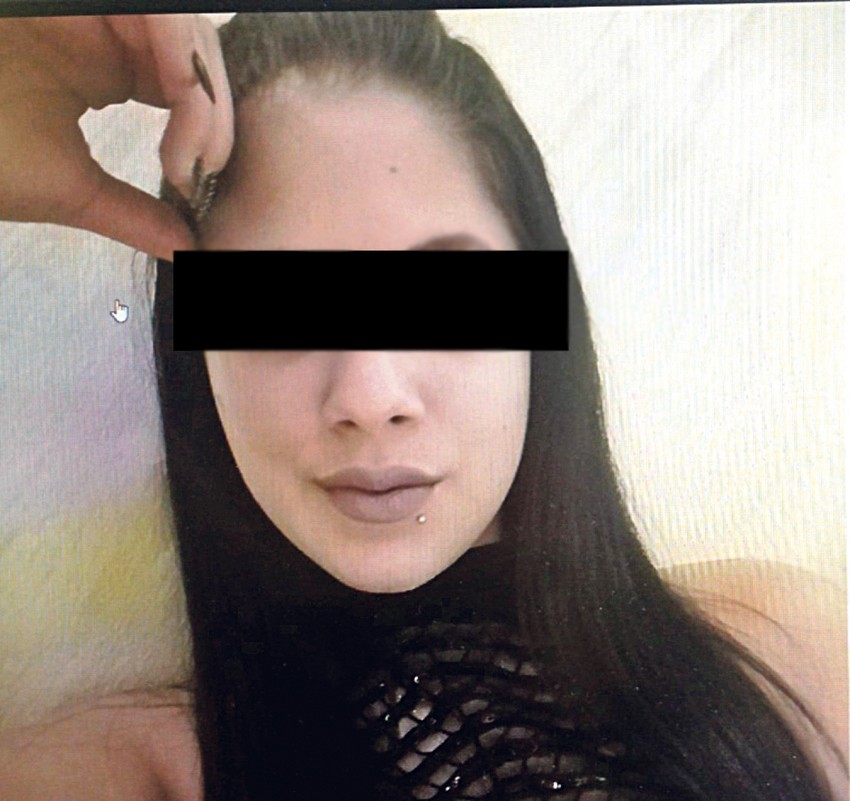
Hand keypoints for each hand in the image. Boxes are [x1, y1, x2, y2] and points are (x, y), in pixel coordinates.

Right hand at [0, 15, 233, 259]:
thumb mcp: (68, 189)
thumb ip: (132, 214)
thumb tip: (186, 249)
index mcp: (111, 72)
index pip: (189, 92)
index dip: (211, 133)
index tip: (199, 182)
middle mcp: (109, 34)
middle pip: (197, 58)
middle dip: (217, 115)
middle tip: (204, 167)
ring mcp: (96, 10)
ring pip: (185, 31)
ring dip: (205, 92)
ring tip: (194, 149)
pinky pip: (158, 10)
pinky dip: (181, 55)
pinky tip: (182, 102)